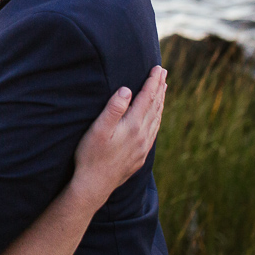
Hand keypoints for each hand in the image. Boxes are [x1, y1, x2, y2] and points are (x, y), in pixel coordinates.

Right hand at [72, 66, 167, 200]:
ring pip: (156, 119)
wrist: (94, 186)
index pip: (147, 98)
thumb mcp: (98, 129)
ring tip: (163, 90)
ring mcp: (143, 147)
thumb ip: (113, 109)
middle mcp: (142, 136)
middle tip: (164, 73)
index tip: (158, 68)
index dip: (153, 81)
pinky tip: (156, 117)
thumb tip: (127, 89)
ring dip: (160, 102)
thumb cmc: (91, 155)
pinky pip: (154, 132)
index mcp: (133, 126)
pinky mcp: (141, 156)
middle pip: (155, 106)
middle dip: (159, 88)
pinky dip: (157, 119)